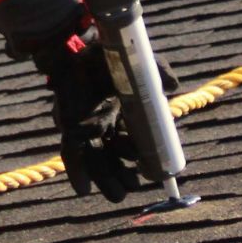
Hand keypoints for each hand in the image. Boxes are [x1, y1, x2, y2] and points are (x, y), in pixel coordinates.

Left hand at [36, 35, 180, 202]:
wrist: (76, 46)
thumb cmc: (106, 55)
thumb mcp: (137, 64)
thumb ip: (158, 71)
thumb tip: (173, 86)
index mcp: (122, 114)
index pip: (134, 143)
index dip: (143, 158)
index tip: (151, 169)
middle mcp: (104, 125)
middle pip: (115, 157)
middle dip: (125, 175)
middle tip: (136, 183)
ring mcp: (85, 127)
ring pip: (96, 161)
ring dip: (106, 180)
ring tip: (118, 196)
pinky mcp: (68, 126)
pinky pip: (72, 153)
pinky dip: (77, 172)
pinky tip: (84, 190)